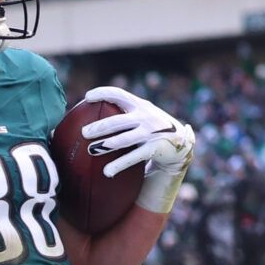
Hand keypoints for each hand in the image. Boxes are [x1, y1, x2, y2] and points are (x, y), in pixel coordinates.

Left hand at [82, 84, 195, 212]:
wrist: (180, 143)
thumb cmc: (153, 128)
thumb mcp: (142, 115)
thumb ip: (125, 114)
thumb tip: (93, 116)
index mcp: (140, 105)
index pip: (119, 94)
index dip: (103, 93)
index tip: (87, 97)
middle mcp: (145, 116)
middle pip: (118, 121)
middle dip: (99, 126)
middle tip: (84, 133)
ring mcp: (150, 133)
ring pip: (124, 139)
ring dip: (106, 145)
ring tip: (91, 149)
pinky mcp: (154, 148)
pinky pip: (133, 157)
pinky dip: (119, 165)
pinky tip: (107, 172)